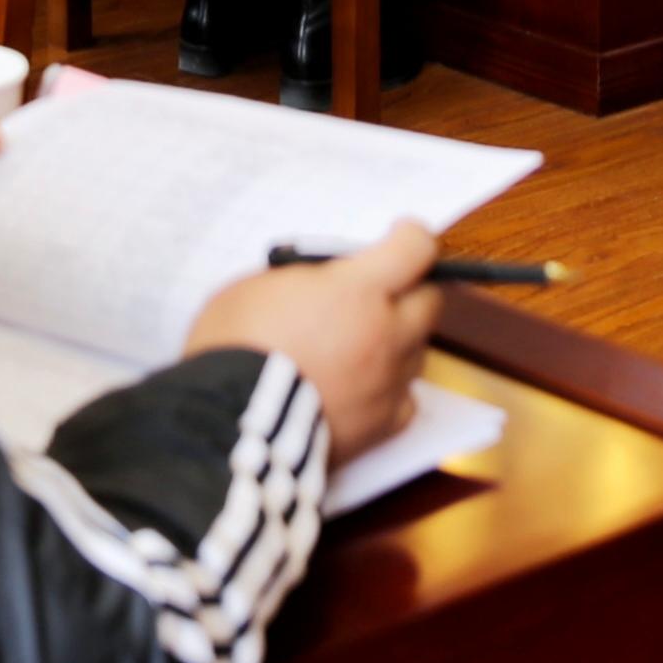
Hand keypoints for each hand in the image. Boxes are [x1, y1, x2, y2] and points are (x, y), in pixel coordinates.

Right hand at [186, 219, 439, 451]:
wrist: (232, 421)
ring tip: (359, 344)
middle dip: (411, 289)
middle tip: (381, 292)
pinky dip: (391, 387)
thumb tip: (324, 281)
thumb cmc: (235, 347)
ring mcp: (389, 381)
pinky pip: (406, 397)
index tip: (399, 236)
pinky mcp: (383, 425)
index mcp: (358, 290)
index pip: (416, 248)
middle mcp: (386, 333)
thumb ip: (306, 278)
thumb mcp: (261, 285)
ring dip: (398, 339)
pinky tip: (363, 385)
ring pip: (419, 349)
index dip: (411, 237)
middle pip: (430, 300)